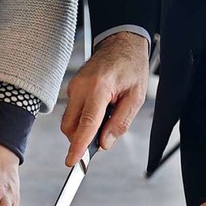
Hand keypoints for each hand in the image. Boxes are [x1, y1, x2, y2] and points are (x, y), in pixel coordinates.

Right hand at [61, 32, 148, 165]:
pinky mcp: (71, 88)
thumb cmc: (130, 67)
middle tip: (101, 136)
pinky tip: (98, 109)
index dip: (78, 145)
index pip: (86, 124)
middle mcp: (81, 88)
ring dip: (83, 128)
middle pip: (71, 127)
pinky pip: (72, 112)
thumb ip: (120, 122)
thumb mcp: (136, 97)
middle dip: (81, 139)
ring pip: (69, 121)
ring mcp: (73, 87)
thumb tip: (105, 143)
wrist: (121, 44)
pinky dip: (82, 118)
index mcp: (99, 88)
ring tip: (104, 116)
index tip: (72, 161)